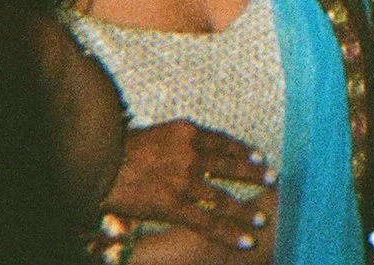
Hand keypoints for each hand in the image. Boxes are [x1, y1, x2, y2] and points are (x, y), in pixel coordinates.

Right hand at [103, 121, 276, 254]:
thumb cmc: (122, 148)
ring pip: (224, 198)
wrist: (101, 162)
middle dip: (254, 174)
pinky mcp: (175, 205)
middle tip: (272, 179)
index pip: (223, 142)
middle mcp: (192, 154)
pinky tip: (246, 239)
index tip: (259, 157)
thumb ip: (177, 142)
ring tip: (261, 218)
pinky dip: (230, 232)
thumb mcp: (156, 134)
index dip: (243, 151)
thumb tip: (191, 148)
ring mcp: (185, 180)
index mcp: (188, 133)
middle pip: (231, 166)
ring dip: (245, 210)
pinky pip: (208, 222)